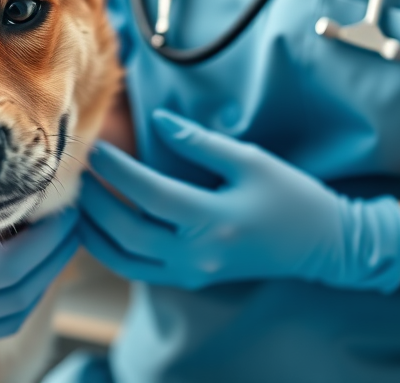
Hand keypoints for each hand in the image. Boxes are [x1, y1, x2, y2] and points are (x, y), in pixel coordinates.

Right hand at [0, 167, 78, 351]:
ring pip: (17, 310)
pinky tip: (35, 260)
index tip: (63, 205)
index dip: (43, 240)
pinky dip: (26, 292)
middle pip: (21, 291)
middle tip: (76, 214)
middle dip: (56, 253)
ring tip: (63, 233)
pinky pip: (2, 320)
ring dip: (47, 274)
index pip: (5, 268)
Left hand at [78, 109, 399, 291]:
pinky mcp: (189, 279)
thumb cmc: (290, 196)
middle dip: (95, 201)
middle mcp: (198, 253)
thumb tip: (158, 121)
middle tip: (78, 172)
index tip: (96, 148)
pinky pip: (136, 270)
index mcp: (215, 220)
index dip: (117, 171)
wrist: (320, 245)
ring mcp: (192, 272)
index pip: (150, 195)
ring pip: (124, 258)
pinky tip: (97, 225)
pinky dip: (110, 250)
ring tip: (79, 197)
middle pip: (127, 231)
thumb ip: (199, 143)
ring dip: (94, 230)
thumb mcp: (250, 160)